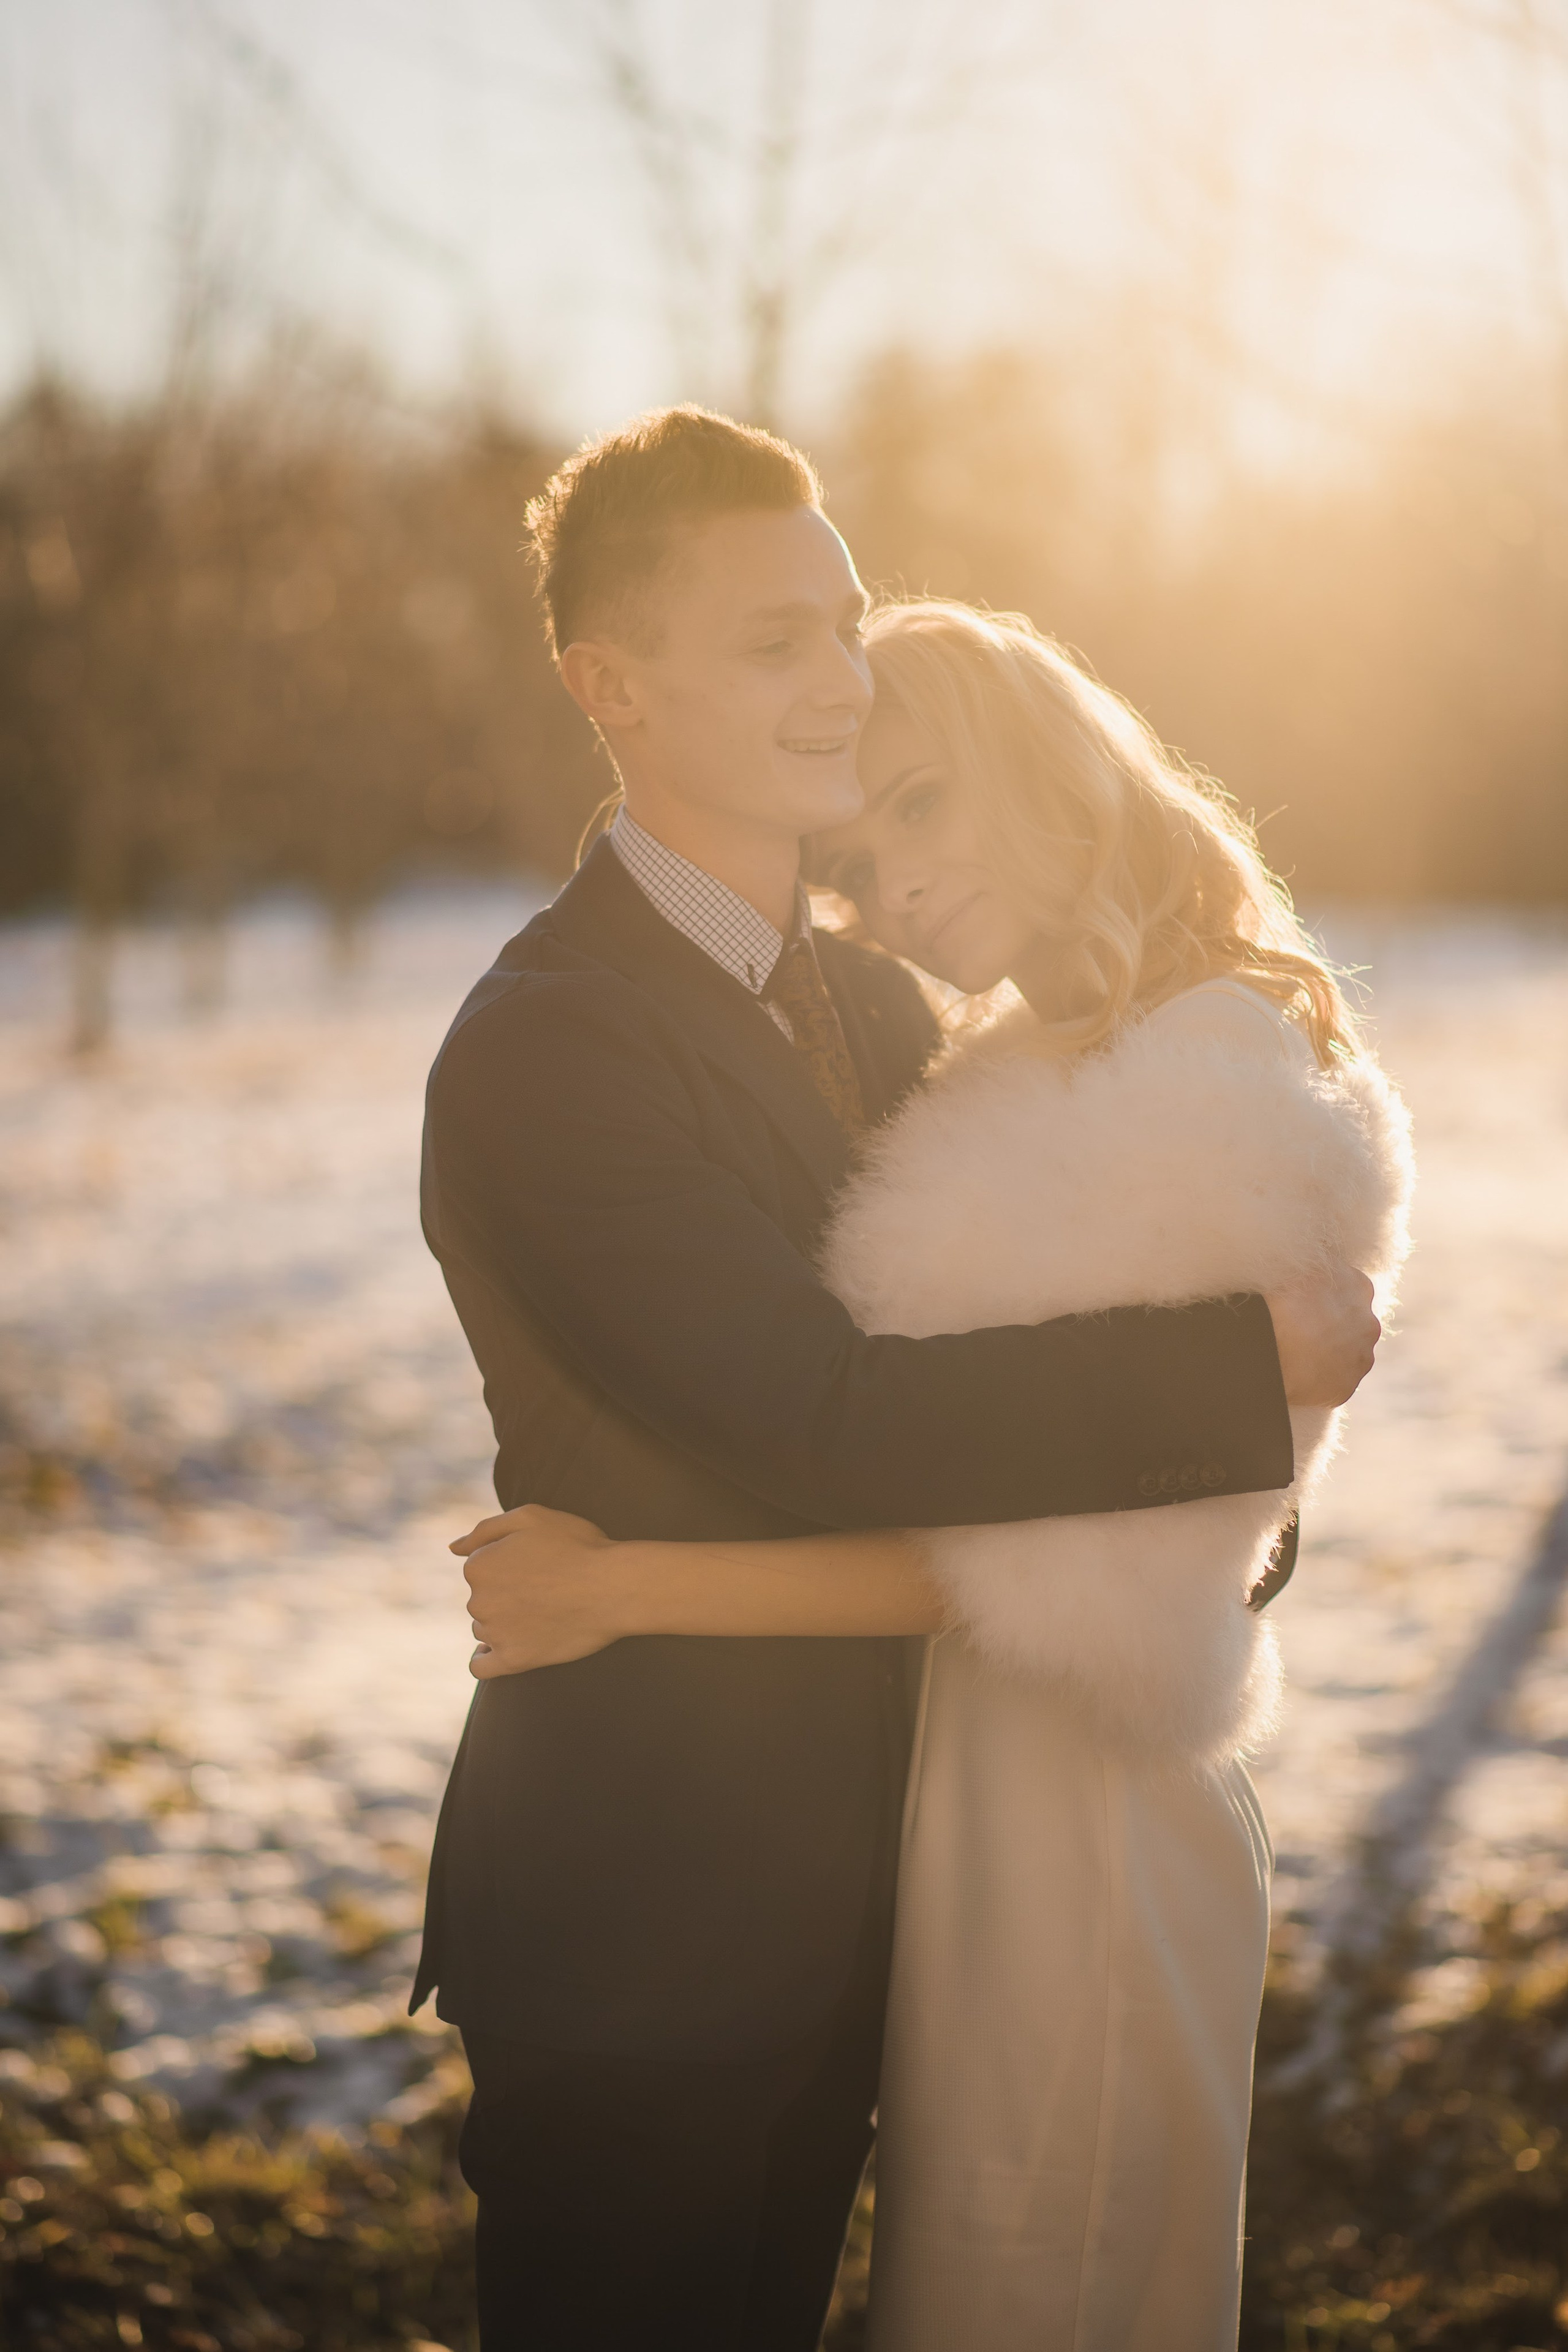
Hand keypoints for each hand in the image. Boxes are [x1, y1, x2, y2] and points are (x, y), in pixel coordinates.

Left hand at [451, 1503, 625, 1679]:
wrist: (614, 1587)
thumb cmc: (577, 1545)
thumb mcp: (530, 1517)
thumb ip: (484, 1530)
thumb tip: (452, 1548)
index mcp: (478, 1565)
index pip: (481, 1568)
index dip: (510, 1563)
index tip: (538, 1565)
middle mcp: (478, 1600)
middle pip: (483, 1599)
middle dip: (506, 1594)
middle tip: (546, 1589)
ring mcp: (494, 1633)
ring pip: (485, 1628)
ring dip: (504, 1622)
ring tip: (542, 1613)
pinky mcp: (513, 1660)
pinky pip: (480, 1666)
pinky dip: (485, 1659)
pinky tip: (502, 1650)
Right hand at [1265, 1258, 1380, 1406]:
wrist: (1272, 1346)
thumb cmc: (1279, 1298)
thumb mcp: (1298, 1263)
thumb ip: (1314, 1260)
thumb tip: (1314, 1250)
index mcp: (1359, 1286)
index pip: (1348, 1286)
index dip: (1325, 1293)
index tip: (1306, 1299)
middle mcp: (1369, 1322)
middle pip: (1352, 1321)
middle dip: (1331, 1324)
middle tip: (1300, 1327)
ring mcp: (1360, 1357)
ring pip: (1346, 1352)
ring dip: (1329, 1352)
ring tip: (1297, 1352)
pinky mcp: (1347, 1386)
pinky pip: (1335, 1380)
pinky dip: (1321, 1377)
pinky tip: (1298, 1372)